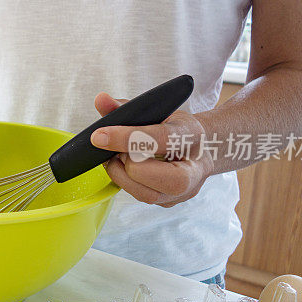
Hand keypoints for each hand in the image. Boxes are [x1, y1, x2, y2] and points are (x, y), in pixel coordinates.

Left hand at [89, 93, 214, 207]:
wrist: (203, 149)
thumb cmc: (176, 128)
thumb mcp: (157, 111)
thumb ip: (126, 107)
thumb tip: (100, 99)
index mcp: (191, 135)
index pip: (159, 138)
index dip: (125, 137)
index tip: (99, 136)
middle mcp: (193, 168)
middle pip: (155, 175)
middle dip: (128, 164)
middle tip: (117, 151)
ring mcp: (184, 191)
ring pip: (145, 193)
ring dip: (121, 175)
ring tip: (117, 159)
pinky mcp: (170, 202)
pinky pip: (142, 197)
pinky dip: (126, 182)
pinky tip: (124, 169)